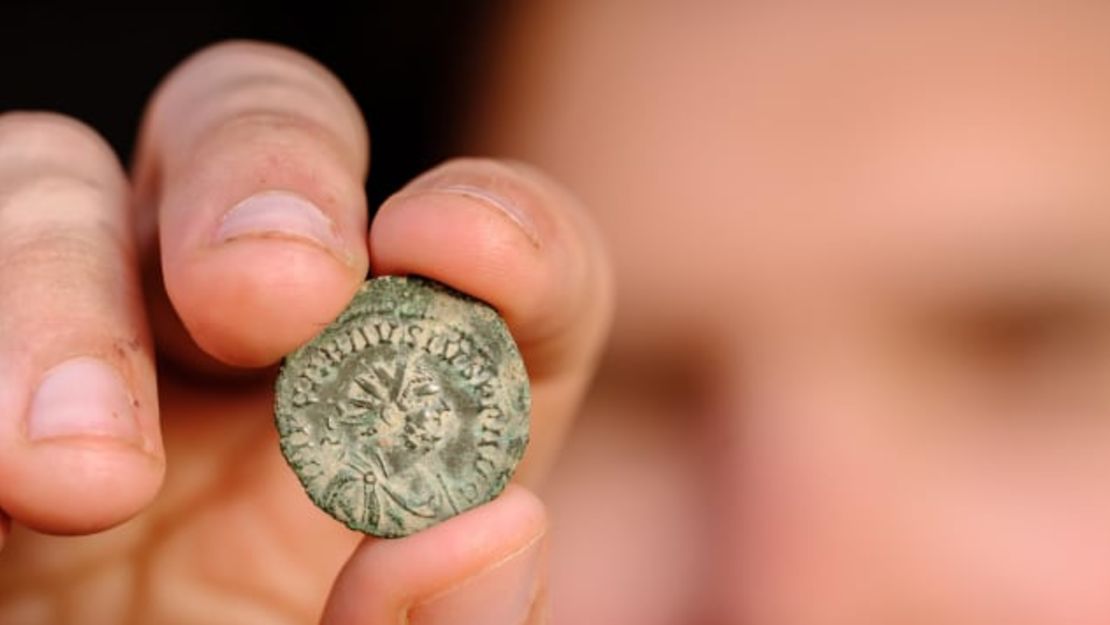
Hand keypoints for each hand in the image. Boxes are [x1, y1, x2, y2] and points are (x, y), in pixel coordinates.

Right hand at [0, 41, 612, 624]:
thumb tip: (495, 528)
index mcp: (404, 396)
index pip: (496, 250)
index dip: (501, 225)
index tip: (452, 255)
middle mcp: (253, 339)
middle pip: (268, 130)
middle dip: (267, 175)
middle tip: (264, 296)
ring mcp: (97, 341)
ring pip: (63, 183)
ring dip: (60, 284)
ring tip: (81, 473)